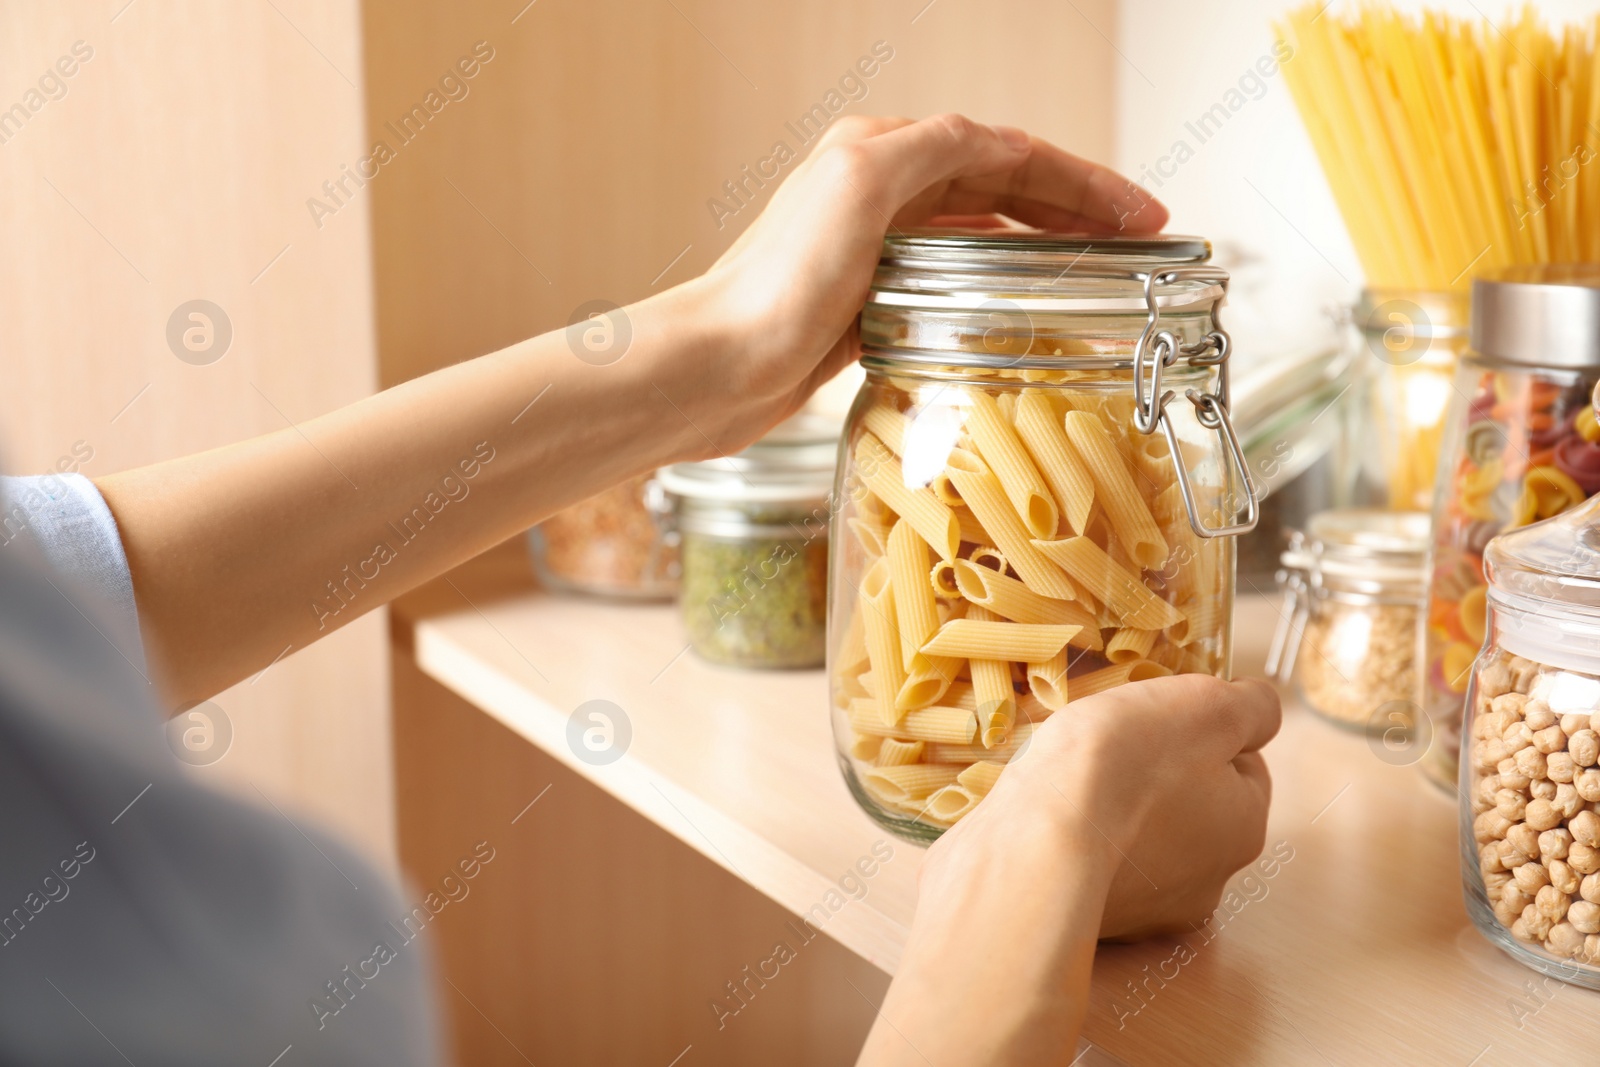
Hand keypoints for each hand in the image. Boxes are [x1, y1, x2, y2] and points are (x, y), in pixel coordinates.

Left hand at [675, 114, 1166, 454]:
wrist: (716, 367)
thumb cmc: (777, 283)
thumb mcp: (860, 184)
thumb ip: (930, 150)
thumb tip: (993, 141)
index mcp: (882, 153)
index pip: (1007, 153)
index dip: (1082, 180)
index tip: (1142, 214)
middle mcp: (878, 192)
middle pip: (1001, 188)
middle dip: (1074, 208)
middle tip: (1138, 240)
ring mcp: (873, 250)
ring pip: (981, 232)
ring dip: (1041, 242)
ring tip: (1098, 267)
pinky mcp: (866, 305)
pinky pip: (952, 280)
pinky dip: (996, 282)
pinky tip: (1019, 300)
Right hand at [859, 676, 1276, 1065]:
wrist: (1031, 846)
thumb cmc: (1121, 765)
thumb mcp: (1204, 705)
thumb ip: (1252, 706)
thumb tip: (1262, 708)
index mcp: (1243, 828)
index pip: (1242, 767)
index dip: (1201, 733)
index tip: (1158, 721)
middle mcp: (1206, 884)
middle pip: (1192, 809)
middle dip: (1158, 779)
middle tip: (1111, 749)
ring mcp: (1146, 914)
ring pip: (1141, 842)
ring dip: (1117, 813)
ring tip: (1073, 783)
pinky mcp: (1089, 924)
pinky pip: (1092, 870)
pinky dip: (1078, 845)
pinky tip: (1050, 821)